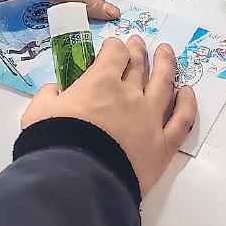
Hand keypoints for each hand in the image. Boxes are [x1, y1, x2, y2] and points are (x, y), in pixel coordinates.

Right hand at [22, 37, 197, 195]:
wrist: (77, 182)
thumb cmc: (54, 144)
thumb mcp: (38, 113)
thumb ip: (48, 96)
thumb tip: (55, 90)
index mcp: (101, 83)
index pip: (114, 54)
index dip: (113, 47)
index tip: (112, 47)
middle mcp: (130, 95)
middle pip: (139, 65)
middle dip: (138, 51)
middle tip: (139, 43)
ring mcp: (150, 119)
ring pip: (164, 84)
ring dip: (166, 65)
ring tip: (166, 53)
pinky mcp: (163, 146)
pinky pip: (181, 120)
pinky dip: (187, 104)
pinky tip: (187, 92)